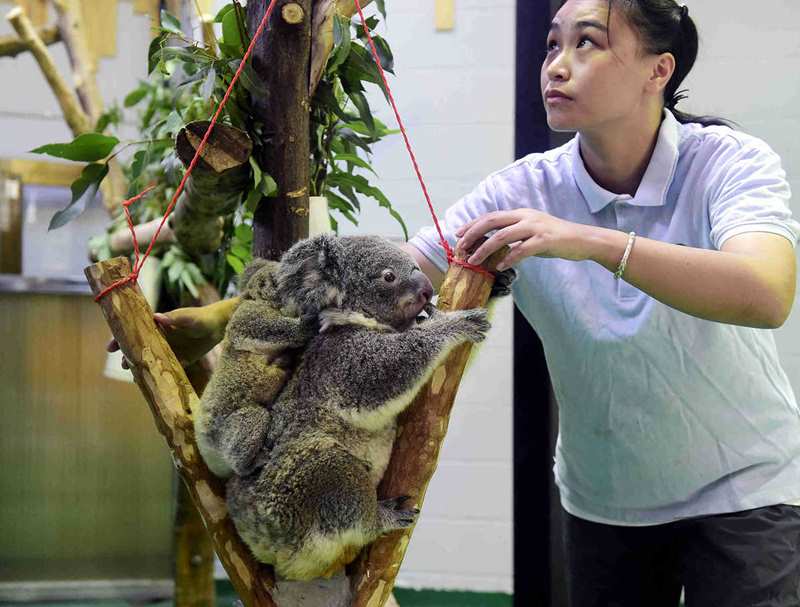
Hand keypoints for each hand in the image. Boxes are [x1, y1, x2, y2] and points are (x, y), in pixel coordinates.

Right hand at [106, 301, 230, 367]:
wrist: (219, 326)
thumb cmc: (202, 317)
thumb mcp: (188, 317)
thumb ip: (174, 318)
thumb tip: (157, 317)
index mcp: (158, 325)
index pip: (135, 331)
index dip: (121, 338)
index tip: (110, 348)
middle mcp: (160, 338)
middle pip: (139, 347)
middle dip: (128, 356)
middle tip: (123, 365)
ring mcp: (169, 349)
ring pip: (150, 359)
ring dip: (141, 367)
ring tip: (134, 375)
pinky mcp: (180, 360)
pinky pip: (165, 369)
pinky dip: (157, 375)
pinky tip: (150, 384)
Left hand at [454, 209, 590, 270]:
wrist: (582, 239)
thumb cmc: (554, 239)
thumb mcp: (530, 233)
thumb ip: (513, 237)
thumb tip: (492, 247)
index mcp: (520, 214)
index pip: (491, 216)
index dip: (472, 224)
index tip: (458, 234)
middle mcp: (525, 216)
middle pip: (492, 221)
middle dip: (473, 234)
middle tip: (461, 248)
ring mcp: (535, 227)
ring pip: (502, 236)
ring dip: (485, 249)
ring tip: (474, 261)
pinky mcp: (544, 240)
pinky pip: (522, 249)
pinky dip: (509, 258)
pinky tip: (500, 267)